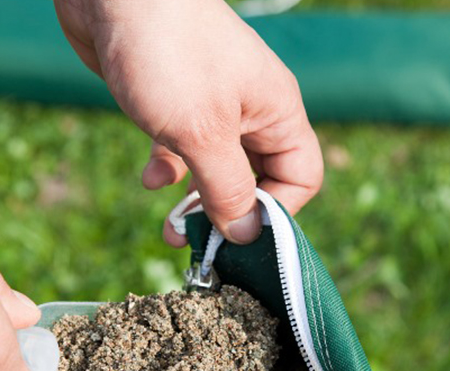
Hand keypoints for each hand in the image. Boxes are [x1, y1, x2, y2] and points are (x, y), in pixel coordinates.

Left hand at [54, 0, 322, 244]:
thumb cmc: (167, 50)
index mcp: (275, 114)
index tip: (240, 234)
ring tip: (172, 228)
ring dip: (196, 202)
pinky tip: (149, 178)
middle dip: (229, 215)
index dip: (276, 212)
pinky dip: (170, 170)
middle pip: (257, 181)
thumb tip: (247, 234)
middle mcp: (250, 114)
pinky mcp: (177, 106)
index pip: (300, 177)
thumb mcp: (202, 132)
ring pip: (217, 172)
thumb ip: (227, 188)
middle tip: (201, 242)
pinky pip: (183, 152)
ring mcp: (213, 109)